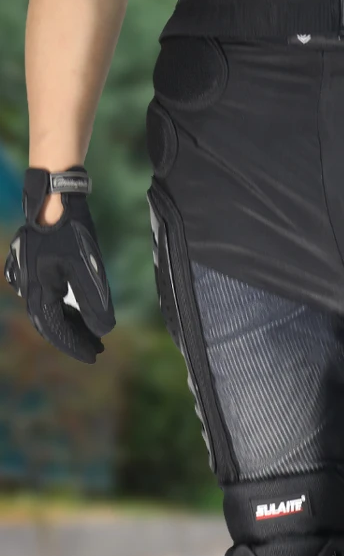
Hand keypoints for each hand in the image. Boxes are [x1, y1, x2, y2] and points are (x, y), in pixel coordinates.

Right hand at [4, 167, 115, 363]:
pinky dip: (63, 305)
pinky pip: (46, 293)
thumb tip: (104, 330)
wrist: (55, 198)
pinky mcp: (32, 264)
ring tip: (92, 333)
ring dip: (69, 321)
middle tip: (98, 348)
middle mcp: (27, 285)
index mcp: (38, 290)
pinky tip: (75, 310)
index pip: (55, 329)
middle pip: (50, 321)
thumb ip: (94, 302)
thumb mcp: (87, 268)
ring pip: (48, 307)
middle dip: (74, 336)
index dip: (75, 345)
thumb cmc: (71, 231)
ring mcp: (26, 274)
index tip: (94, 356)